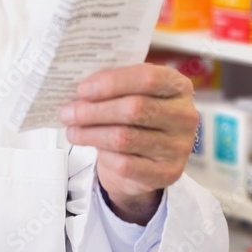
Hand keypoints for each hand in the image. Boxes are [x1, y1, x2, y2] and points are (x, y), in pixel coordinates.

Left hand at [59, 63, 197, 224]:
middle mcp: (184, 116)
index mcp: (178, 86)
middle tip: (67, 112)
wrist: (148, 158)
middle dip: (93, 110)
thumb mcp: (130, 94)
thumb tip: (79, 90)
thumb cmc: (136, 118)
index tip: (82, 89)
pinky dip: (102, 155)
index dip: (111, 83)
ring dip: (90, 133)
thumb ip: (113, 86)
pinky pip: (125, 164)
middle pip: (134, 109)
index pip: (147, 78)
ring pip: (124, 138)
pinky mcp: (166, 173)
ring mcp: (178, 147)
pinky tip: (92, 147)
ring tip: (71, 130)